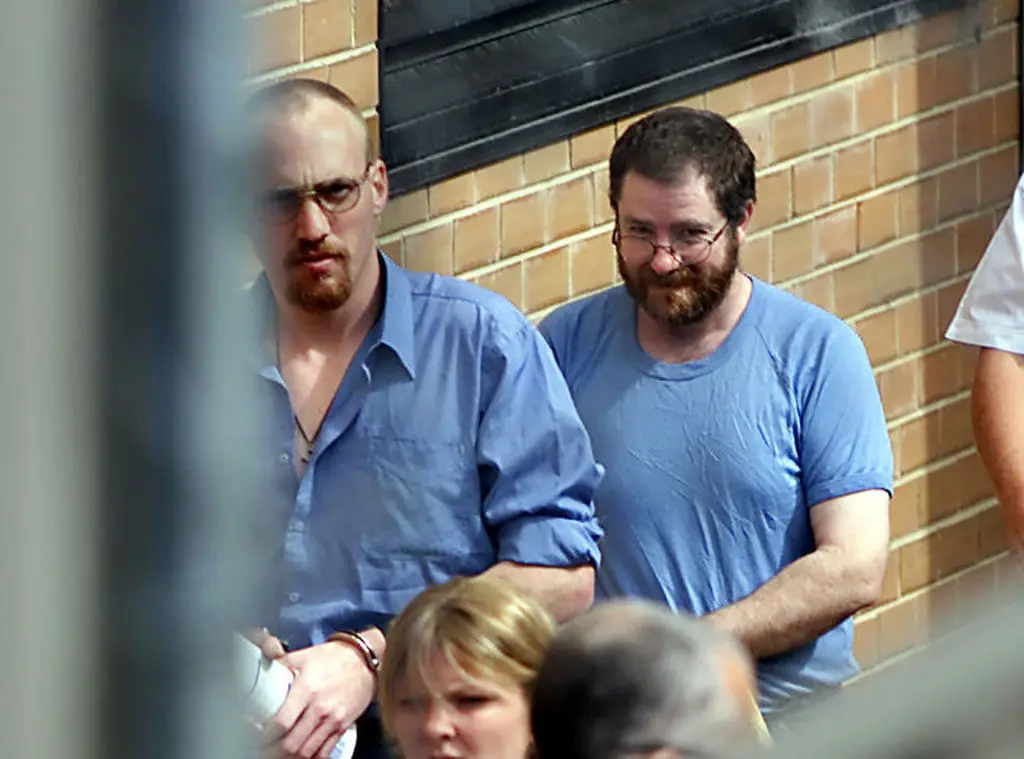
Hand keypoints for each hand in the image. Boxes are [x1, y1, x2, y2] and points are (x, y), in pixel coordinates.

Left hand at [262, 639, 375, 758]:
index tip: (255, 734)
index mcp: (306, 689)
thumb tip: (260, 660)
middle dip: (273, 751)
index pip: (281, 723)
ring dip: (289, 757)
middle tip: (262, 749)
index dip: (264, 735)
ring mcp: (333, 719)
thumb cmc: (333, 657)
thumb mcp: (303, 656)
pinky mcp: (342, 726)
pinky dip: (310, 758)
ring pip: (306, 752)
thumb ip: (279, 661)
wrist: (364, 659)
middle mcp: (320, 707)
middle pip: (292, 744)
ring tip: (277, 753)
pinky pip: (324, 752)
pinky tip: (299, 756)